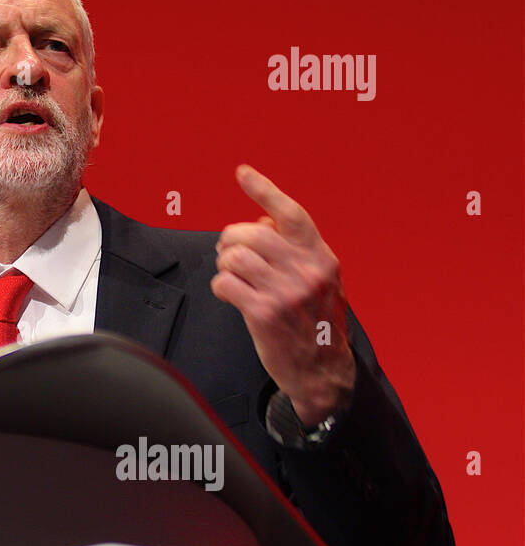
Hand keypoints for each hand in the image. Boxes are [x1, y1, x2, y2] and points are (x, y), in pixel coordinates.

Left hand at [211, 165, 356, 426]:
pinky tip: (231, 297)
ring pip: (233, 257)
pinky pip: (225, 284)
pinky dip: (221, 288)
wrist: (324, 372)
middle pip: (249, 234)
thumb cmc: (315, 322)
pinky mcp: (264, 314)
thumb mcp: (320, 281)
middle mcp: (307, 271)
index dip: (265, 190)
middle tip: (230, 256)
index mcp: (321, 257)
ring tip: (233, 278)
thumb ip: (296, 251)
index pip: (291, 214)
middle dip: (231, 242)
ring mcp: (286, 293)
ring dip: (224, 266)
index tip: (243, 173)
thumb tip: (262, 224)